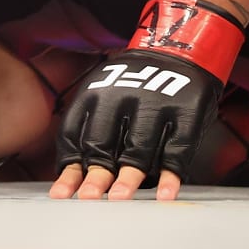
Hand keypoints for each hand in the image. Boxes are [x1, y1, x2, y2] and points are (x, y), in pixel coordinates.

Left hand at [52, 0, 244, 200]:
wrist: (178, 46)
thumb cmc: (135, 80)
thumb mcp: (105, 91)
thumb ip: (91, 127)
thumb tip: (73, 175)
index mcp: (96, 93)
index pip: (76, 134)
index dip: (69, 166)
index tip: (62, 195)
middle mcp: (122, 99)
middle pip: (104, 143)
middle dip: (94, 175)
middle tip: (87, 201)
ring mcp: (155, 106)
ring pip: (138, 149)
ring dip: (128, 178)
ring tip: (119, 201)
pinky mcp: (185, 114)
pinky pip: (176, 150)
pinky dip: (170, 175)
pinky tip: (164, 195)